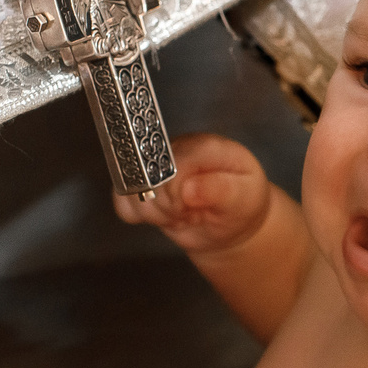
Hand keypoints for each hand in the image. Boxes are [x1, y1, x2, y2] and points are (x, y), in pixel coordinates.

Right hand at [112, 133, 270, 255]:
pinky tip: (163, 216)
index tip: (190, 208)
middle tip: (187, 213)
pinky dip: (138, 215)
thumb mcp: (245, 198)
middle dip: (164, 206)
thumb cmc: (242, 204)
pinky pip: (123, 200)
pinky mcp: (144, 184)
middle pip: (147, 176)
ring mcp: (158, 165)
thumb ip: (221, 190)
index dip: (175, 193)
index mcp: (205, 147)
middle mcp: (178, 150)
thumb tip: (189, 189)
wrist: (231, 221)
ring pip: (131, 190)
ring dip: (154, 213)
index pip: (174, 164)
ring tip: (179, 214)